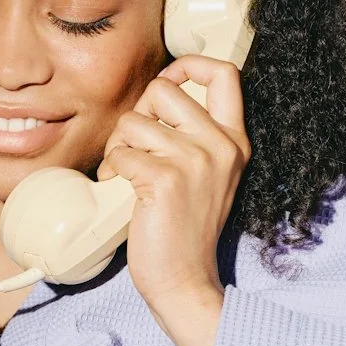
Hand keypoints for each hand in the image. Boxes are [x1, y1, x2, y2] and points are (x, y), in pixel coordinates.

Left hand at [97, 54, 250, 313]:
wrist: (184, 280)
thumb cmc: (184, 230)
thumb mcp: (206, 176)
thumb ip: (193, 136)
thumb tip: (154, 97)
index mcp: (234, 141)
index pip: (225, 73)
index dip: (188, 66)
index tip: (167, 83)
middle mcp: (221, 146)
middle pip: (164, 89)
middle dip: (137, 113)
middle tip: (133, 146)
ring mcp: (196, 161)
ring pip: (134, 121)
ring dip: (118, 146)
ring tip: (125, 173)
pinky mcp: (166, 180)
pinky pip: (121, 151)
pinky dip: (112, 169)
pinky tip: (120, 188)